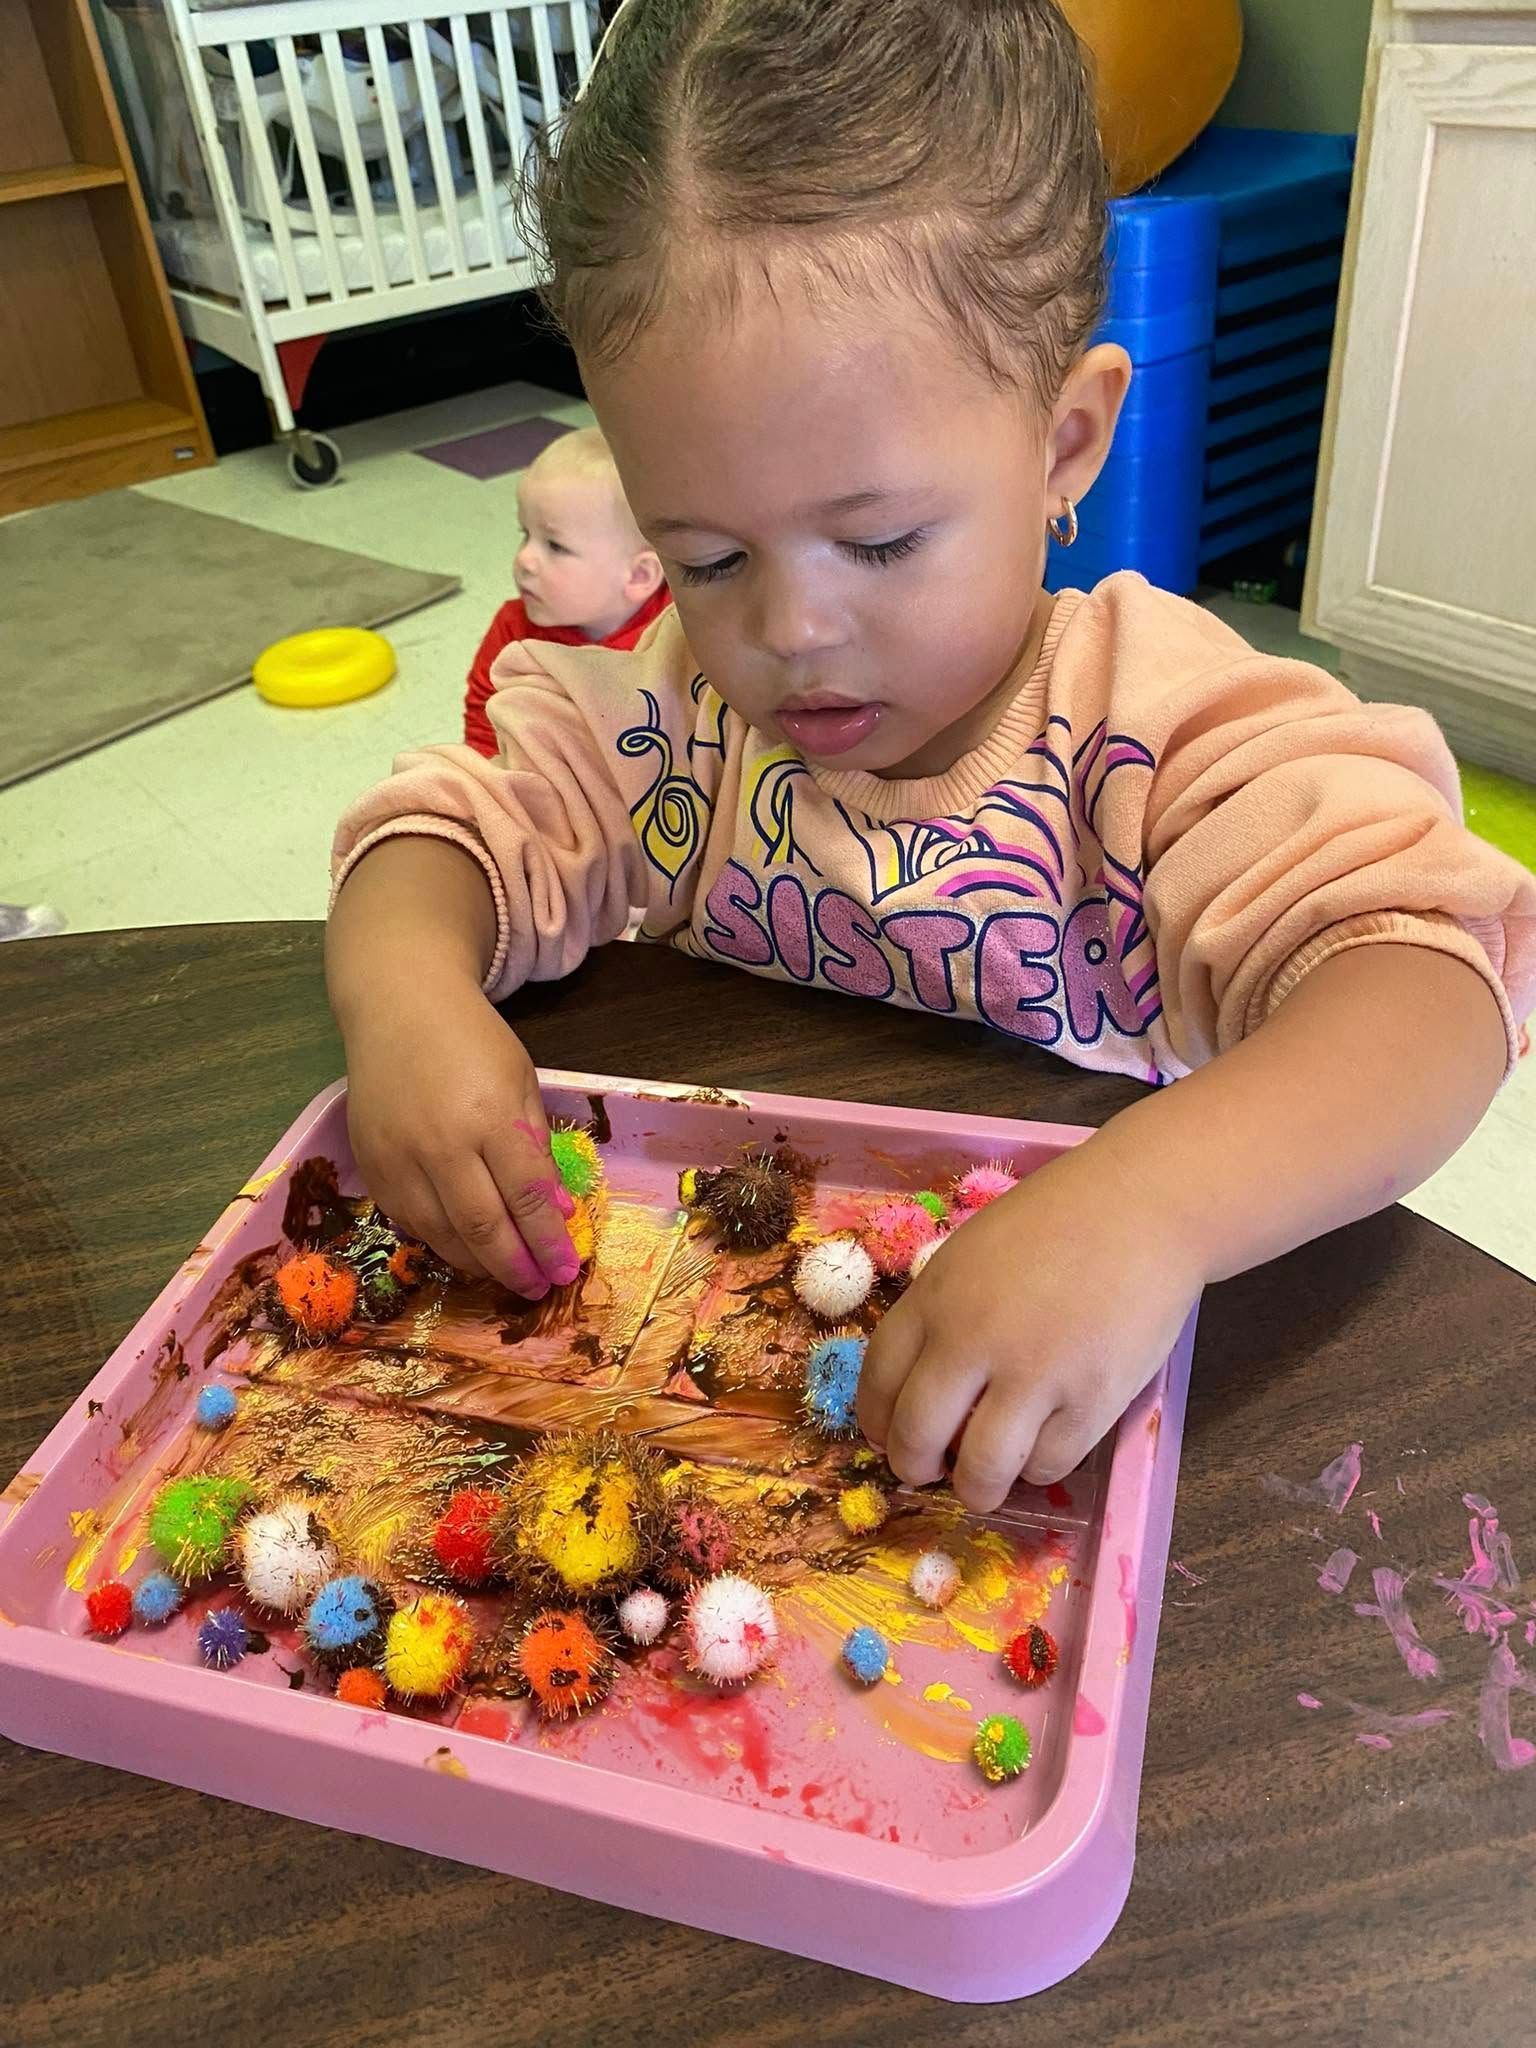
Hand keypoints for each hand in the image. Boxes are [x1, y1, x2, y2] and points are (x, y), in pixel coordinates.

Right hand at [344, 975, 576, 1298]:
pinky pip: (408, 1220)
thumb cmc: (472, 1041)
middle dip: (516, 1267)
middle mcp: (440, 1144)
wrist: (397, 1008)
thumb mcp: (522, 1082)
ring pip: (441, 1234)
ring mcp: (398, 1158)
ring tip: (504, 1274)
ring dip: (478, 1263)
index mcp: (489, 1117)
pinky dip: (440, 1241)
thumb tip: (555, 1212)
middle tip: (538, 1288)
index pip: (527, 1197)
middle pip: (483, 1227)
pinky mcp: (370, 1166)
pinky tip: (463, 1247)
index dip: (549, 1242)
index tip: (567, 1270)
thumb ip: (537, 1147)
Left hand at [857, 1140, 1200, 1512]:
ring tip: (983, 1484)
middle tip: (926, 1472)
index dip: (876, 1421)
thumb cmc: (1060, 1219)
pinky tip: (1042, 1448)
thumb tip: (927, 1380)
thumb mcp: (974, 1250)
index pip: (879, 1379)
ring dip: (976, 1489)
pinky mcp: (1091, 1401)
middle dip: (913, 1467)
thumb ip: (945, 1309)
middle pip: (917, 1435)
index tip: (885, 1435)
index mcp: (936, 1297)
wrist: (1144, 1207)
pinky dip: (1038, 1468)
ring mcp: (1033, 1375)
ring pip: (982, 1470)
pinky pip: (1047, 1465)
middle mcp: (972, 1341)